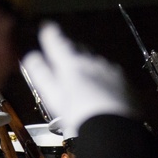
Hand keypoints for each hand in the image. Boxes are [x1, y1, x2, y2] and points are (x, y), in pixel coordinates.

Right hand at [21, 22, 132, 137]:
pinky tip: (102, 90)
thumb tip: (32, 57)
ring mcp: (111, 73)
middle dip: (72, 50)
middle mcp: (93, 63)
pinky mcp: (126, 84)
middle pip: (80, 51)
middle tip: (65, 55)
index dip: (52, 36)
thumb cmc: (79, 116)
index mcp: (72, 65)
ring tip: (83, 78)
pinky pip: (112, 75)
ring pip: (97, 63)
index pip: (59, 45)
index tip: (48, 28)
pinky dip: (104, 78)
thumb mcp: (54, 98)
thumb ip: (42, 75)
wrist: (114, 130)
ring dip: (89, 65)